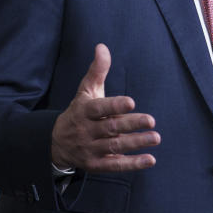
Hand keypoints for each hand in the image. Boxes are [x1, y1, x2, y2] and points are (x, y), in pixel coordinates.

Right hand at [51, 43, 159, 171]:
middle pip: (110, 128)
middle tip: (151, 120)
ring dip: (136, 143)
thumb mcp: (86, 90)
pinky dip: (133, 164)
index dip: (114, 105)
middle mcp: (86, 131)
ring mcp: (90, 149)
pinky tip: (150, 160)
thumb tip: (102, 46)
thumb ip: (97, 70)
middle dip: (131, 124)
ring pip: (114, 147)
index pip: (99, 109)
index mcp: (84, 111)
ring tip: (155, 137)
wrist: (56, 142)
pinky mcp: (96, 165)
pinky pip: (115, 165)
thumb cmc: (79, 111)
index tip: (131, 102)